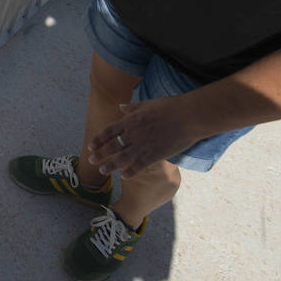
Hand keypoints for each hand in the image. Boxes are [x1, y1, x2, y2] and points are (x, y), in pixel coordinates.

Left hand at [88, 97, 202, 177]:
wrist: (189, 116)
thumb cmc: (170, 107)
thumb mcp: (148, 104)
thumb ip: (133, 107)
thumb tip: (120, 107)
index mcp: (131, 120)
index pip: (109, 131)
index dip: (99, 140)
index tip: (91, 146)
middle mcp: (134, 133)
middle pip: (112, 145)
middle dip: (100, 154)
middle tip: (91, 161)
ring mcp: (144, 144)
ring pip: (122, 157)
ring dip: (111, 165)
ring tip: (101, 171)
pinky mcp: (156, 154)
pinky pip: (140, 165)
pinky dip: (131, 171)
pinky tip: (124, 176)